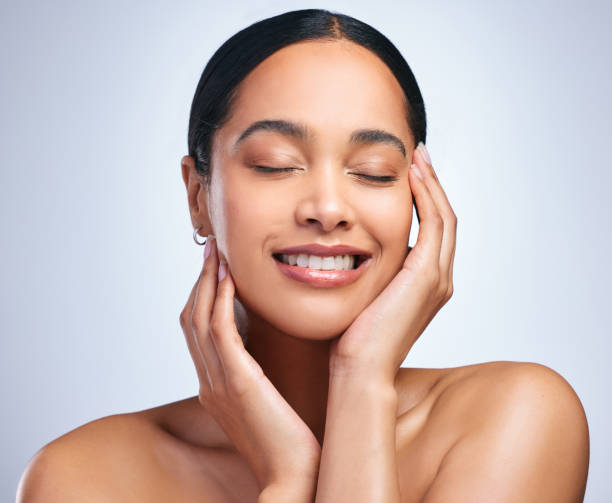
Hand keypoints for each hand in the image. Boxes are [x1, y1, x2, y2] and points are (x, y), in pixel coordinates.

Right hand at [180, 237, 320, 489]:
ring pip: (199, 320)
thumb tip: (264, 352)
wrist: (294, 479)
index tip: (217, 269)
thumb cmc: (289, 443)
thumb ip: (256, 378)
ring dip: (208, 283)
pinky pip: (220, 332)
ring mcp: (218, 383)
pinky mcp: (237, 384)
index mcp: (214, 387)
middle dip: (200, 282)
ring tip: (218, 256)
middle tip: (212, 253)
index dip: (202, 297)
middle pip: (191, 320)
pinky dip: (220, 302)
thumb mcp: (266, 404)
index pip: (197, 333)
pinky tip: (231, 279)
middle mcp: (208, 383)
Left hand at [329, 144, 456, 383]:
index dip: (426, 199)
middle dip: (432, 184)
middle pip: (444, 219)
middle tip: (419, 156)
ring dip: (431, 184)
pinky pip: (433, 225)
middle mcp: (440, 279)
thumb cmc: (355, 337)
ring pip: (443, 217)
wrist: (360, 368)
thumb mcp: (366, 294)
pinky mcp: (427, 276)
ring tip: (418, 158)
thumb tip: (351, 248)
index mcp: (427, 283)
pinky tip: (412, 177)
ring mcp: (437, 278)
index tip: (411, 173)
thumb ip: (372, 271)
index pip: (433, 231)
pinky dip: (426, 198)